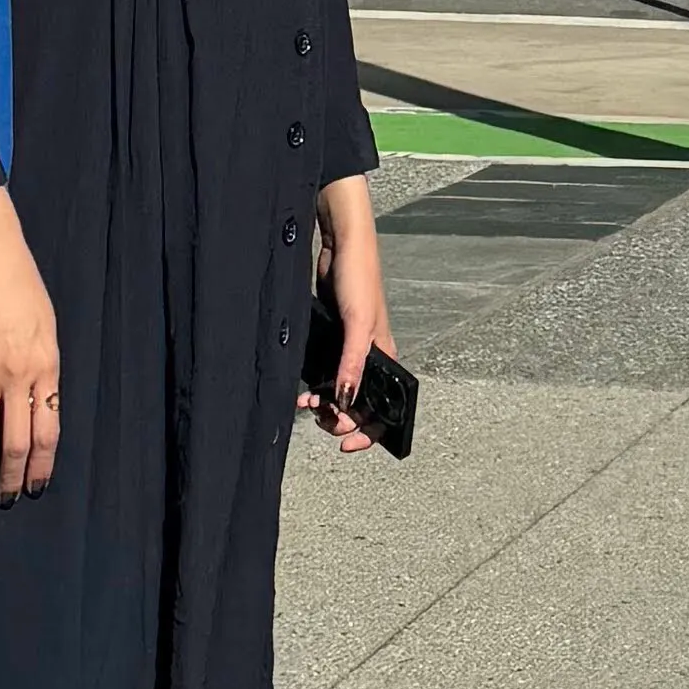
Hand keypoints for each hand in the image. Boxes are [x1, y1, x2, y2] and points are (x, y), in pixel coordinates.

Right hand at [0, 187, 61, 499]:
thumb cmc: (22, 284)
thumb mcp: (47, 327)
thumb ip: (43, 368)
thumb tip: (37, 405)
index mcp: (48, 365)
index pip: (48, 429)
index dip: (41, 464)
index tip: (36, 486)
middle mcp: (19, 375)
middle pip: (17, 441)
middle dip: (12, 476)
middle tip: (7, 499)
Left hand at [302, 177, 394, 454]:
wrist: (340, 244)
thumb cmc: (359, 279)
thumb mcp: (357, 324)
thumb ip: (352, 364)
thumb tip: (345, 401)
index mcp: (387, 358)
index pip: (385, 408)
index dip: (367, 432)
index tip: (343, 444)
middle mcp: (370, 358)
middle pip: (360, 406)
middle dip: (340, 419)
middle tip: (320, 419)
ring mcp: (349, 351)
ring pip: (340, 393)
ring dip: (325, 406)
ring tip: (306, 405)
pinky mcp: (332, 340)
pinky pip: (324, 375)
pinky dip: (314, 388)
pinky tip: (301, 392)